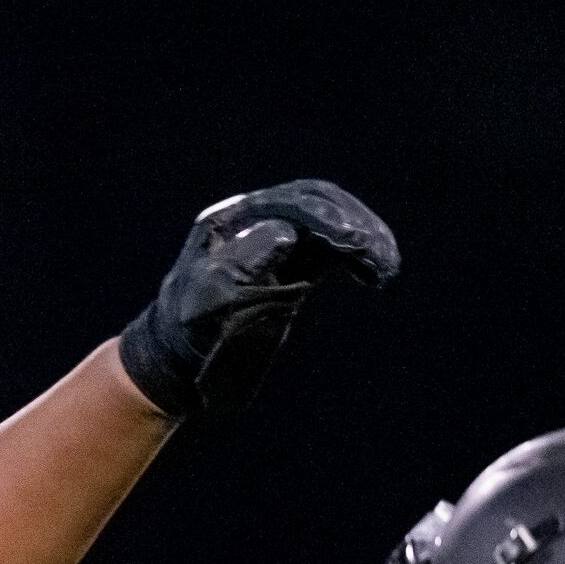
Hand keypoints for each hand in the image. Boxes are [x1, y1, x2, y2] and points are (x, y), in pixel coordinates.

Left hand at [115, 180, 398, 419]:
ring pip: (332, 223)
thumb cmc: (188, 331)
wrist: (178, 359)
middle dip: (355, 226)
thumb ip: (245, 262)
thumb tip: (286, 232)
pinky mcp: (293, 264)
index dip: (327, 219)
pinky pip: (333, 248)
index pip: (294, 204)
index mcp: (234, 220)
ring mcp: (276, 240)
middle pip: (320, 204)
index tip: (351, 245)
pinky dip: (357, 257)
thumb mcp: (209, 298)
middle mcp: (257, 221)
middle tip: (381, 259)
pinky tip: (375, 275)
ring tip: (386, 269)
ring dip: (364, 240)